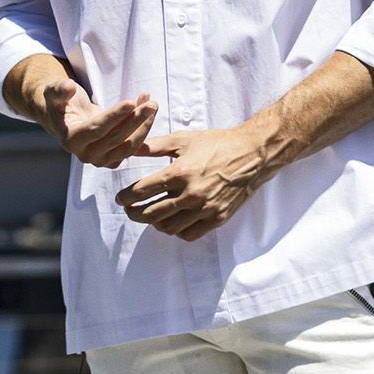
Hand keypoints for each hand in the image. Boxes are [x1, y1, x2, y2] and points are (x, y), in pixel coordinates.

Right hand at [40, 77, 157, 166]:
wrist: (66, 118)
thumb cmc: (60, 103)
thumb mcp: (53, 92)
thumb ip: (59, 90)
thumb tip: (68, 86)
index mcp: (70, 140)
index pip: (97, 129)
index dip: (114, 116)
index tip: (131, 102)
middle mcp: (85, 155)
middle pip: (116, 139)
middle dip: (136, 120)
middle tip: (152, 103)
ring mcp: (101, 160)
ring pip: (129, 146)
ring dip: (144, 126)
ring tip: (152, 104)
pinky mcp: (114, 160)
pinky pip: (133, 148)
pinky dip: (143, 130)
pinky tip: (149, 111)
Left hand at [114, 125, 268, 239]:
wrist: (252, 154)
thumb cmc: (218, 144)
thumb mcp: (184, 139)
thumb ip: (155, 146)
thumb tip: (131, 148)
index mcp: (180, 173)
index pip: (142, 191)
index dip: (126, 196)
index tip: (120, 198)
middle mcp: (191, 194)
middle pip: (151, 214)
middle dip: (134, 213)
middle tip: (129, 210)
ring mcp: (205, 209)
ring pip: (168, 227)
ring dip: (154, 223)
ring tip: (149, 216)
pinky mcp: (217, 218)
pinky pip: (189, 234)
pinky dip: (177, 231)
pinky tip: (173, 221)